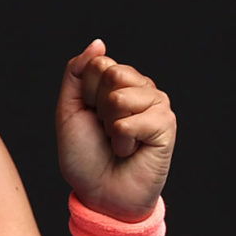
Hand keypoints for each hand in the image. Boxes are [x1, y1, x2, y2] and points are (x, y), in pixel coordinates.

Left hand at [55, 39, 174, 220]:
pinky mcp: (166, 126)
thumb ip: (78, 72)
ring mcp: (156, 105)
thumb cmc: (83, 154)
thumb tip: (99, 43)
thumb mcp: (69, 109)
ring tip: (118, 141)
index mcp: (117, 82)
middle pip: (112, 73)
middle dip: (98, 106)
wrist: (99, 193)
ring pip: (121, 97)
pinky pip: (132, 120)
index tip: (90, 115)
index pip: (98, 63)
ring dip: (110, 125)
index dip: (86, 93)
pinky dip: (122, 140)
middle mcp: (140, 88)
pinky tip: (130, 151)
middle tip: (105, 130)